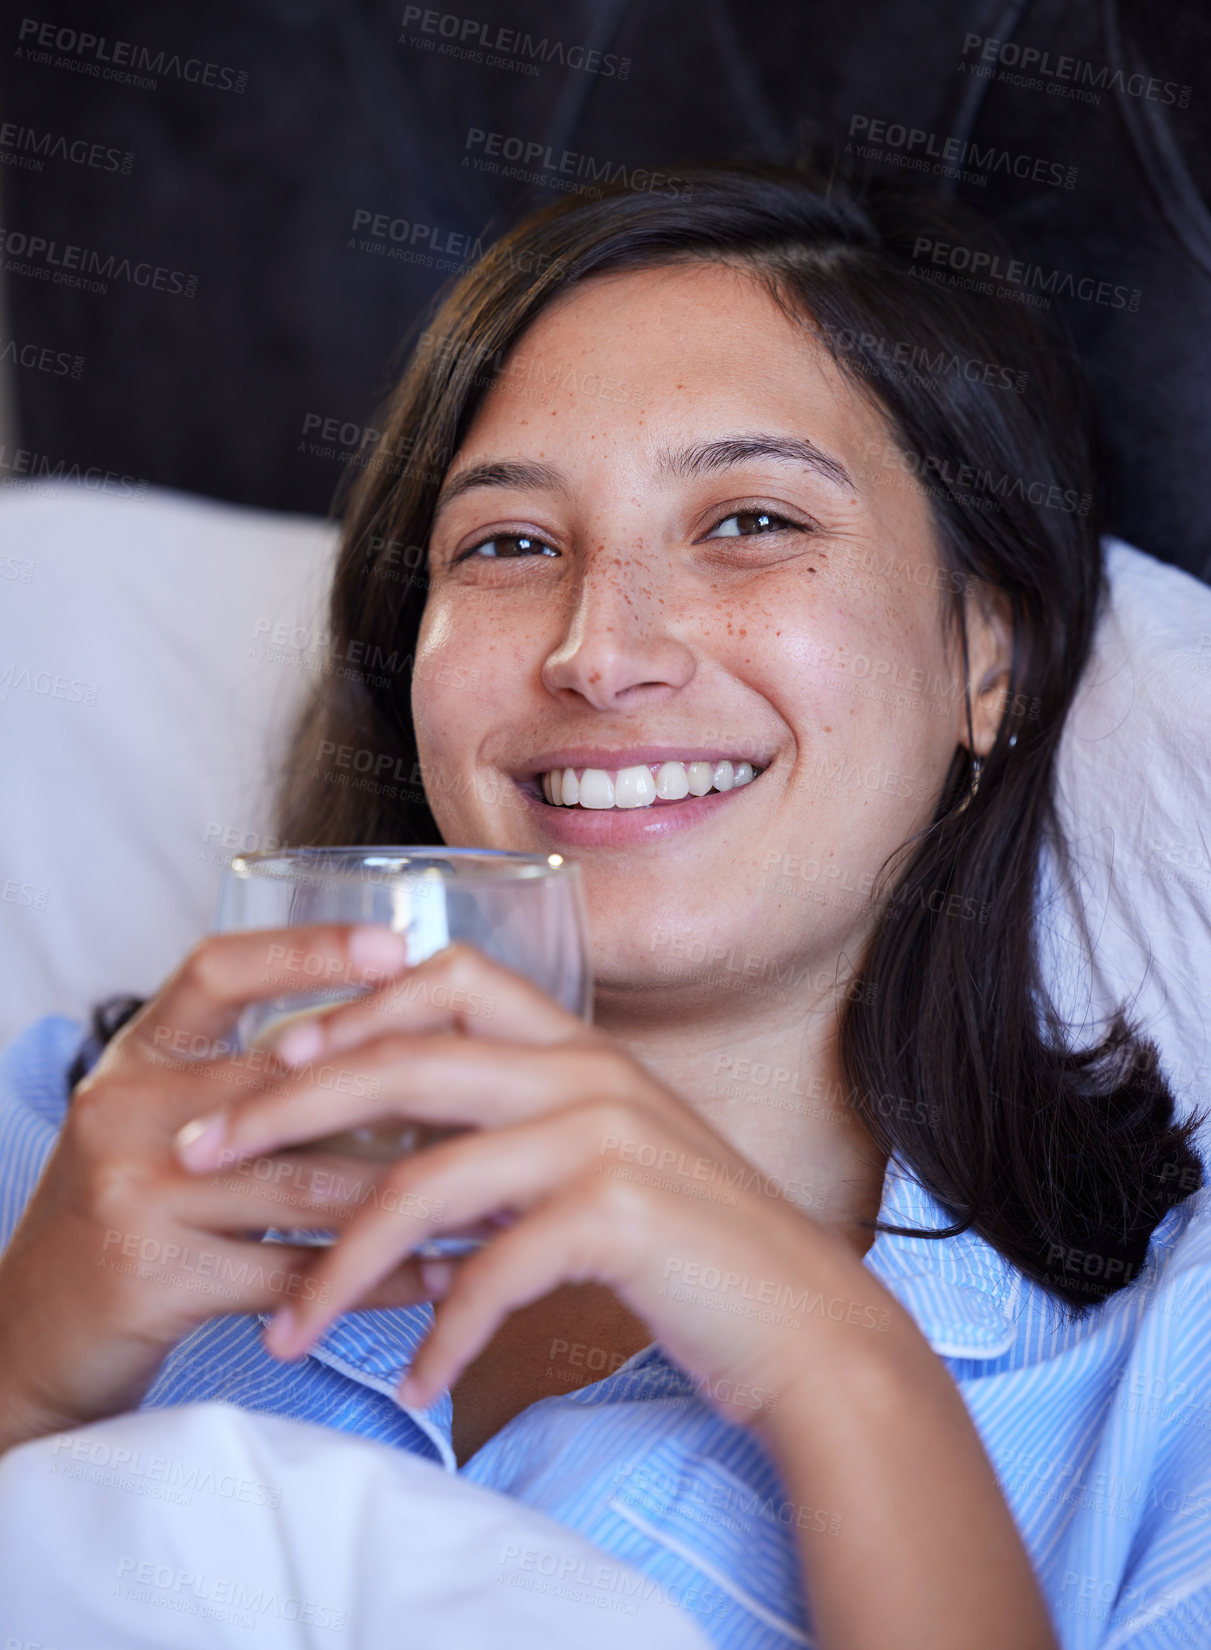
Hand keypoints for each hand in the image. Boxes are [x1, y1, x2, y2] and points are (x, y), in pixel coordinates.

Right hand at [0, 924, 451, 1449]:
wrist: (29, 1336)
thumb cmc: (128, 1215)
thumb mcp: (166, 1124)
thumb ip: (252, 1082)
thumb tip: (393, 1049)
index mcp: (139, 1056)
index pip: (218, 969)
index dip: (306, 949)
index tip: (396, 945)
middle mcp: (128, 1109)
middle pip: (287, 1083)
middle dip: (402, 1096)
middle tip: (493, 1096)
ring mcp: (136, 1192)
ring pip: (307, 1182)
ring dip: (413, 1195)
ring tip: (493, 1194)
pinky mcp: (153, 1276)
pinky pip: (295, 1271)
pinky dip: (377, 1279)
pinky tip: (439, 1276)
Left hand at [174, 939, 901, 1430]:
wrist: (808, 1324)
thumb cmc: (694, 1249)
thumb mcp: (604, 1162)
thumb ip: (517, 1140)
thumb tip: (405, 1165)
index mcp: (582, 1047)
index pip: (452, 977)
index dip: (355, 1005)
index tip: (274, 1053)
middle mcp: (589, 1074)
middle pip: (406, 1061)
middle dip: (289, 1107)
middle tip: (205, 1153)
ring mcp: (606, 1139)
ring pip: (426, 1182)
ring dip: (341, 1264)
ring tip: (290, 1331)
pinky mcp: (618, 1218)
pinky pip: (486, 1274)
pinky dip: (438, 1335)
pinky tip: (417, 1379)